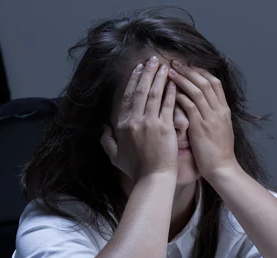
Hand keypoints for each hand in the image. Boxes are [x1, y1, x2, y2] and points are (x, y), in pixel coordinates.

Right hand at [101, 56, 177, 181]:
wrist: (152, 178)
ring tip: (164, 65)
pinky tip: (174, 82)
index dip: (134, 81)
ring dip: (159, 77)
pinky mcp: (165, 128)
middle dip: (147, 73)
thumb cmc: (136, 170)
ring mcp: (150, 123)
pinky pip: (168, 105)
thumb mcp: (115, 156)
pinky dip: (171, 92)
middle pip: (140, 91)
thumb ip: (107, 140)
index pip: (127, 97)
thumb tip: (102, 127)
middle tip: (153, 59)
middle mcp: (134, 121)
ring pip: (154, 94)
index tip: (139, 69)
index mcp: (122, 125)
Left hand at [168, 61, 239, 177]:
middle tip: (174, 62)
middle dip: (189, 70)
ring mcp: (211, 118)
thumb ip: (212, 116)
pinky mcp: (201, 127)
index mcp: (224, 110)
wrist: (223, 168)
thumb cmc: (218, 153)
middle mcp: (219, 110)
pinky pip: (190, 106)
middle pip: (205, 82)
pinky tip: (170, 91)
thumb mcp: (219, 130)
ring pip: (198, 90)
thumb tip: (202, 107)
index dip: (200, 71)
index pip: (215, 83)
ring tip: (169, 71)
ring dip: (182, 79)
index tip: (188, 64)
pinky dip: (180, 96)